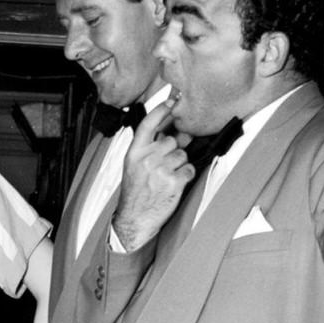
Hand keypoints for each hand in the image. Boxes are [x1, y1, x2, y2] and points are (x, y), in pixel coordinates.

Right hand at [111, 100, 194, 251]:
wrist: (134, 219)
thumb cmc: (135, 195)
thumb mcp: (134, 167)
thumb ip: (150, 148)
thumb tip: (172, 133)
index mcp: (135, 153)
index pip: (149, 124)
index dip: (161, 110)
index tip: (171, 102)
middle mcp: (147, 159)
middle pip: (172, 140)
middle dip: (173, 150)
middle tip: (166, 164)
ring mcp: (160, 170)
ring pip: (182, 154)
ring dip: (180, 164)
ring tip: (167, 177)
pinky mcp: (173, 182)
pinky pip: (189, 169)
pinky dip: (186, 175)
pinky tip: (174, 183)